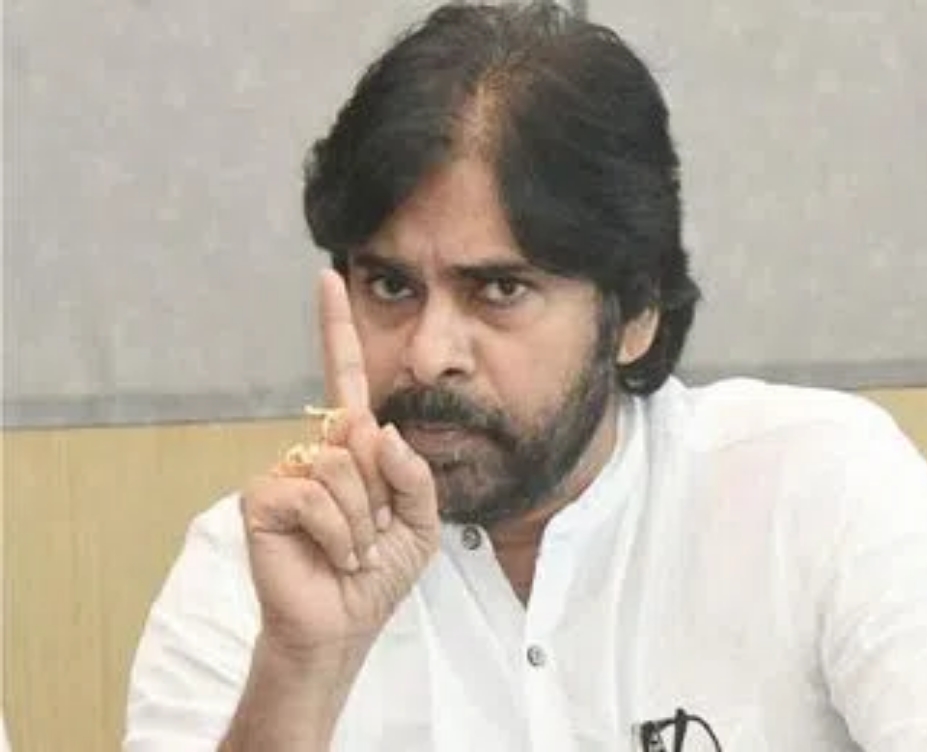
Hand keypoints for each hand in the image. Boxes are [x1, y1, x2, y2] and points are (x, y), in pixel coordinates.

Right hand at [239, 268, 439, 657]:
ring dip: (364, 521)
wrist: (345, 623)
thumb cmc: (378, 572)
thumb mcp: (421, 521)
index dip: (337, 330)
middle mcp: (317, 450)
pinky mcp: (264, 498)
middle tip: (373, 535)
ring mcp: (287, 472)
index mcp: (354, 449)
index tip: (329, 277)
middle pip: (364, 436)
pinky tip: (333, 555)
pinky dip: (338, 532)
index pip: (347, 381)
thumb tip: (378, 431)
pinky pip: (316, 494)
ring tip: (352, 549)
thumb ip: (413, 473)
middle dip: (386, 494)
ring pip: (344, 467)